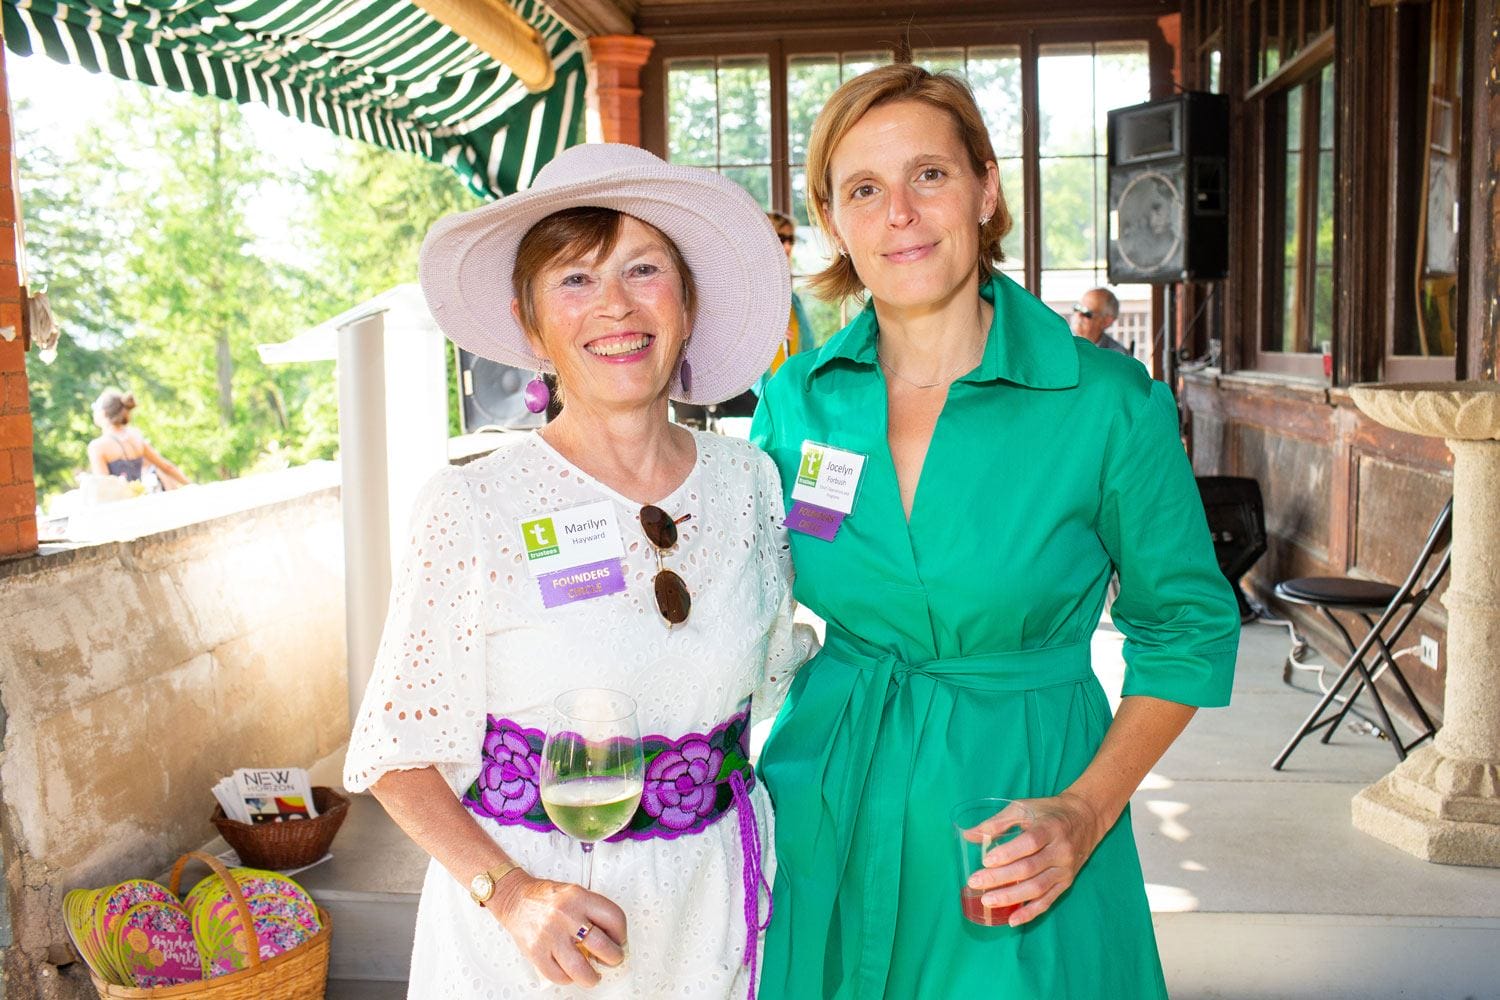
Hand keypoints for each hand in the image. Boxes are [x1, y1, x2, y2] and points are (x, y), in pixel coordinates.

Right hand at [490, 873, 627, 986]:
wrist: (515, 899)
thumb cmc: (547, 898)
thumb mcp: (575, 894)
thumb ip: (592, 912)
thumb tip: (612, 939)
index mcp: (579, 897)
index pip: (614, 918)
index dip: (621, 933)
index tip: (619, 940)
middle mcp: (566, 915)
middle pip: (602, 946)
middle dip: (613, 958)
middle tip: (612, 960)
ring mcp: (550, 934)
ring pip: (580, 967)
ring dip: (592, 977)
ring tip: (594, 976)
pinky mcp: (536, 951)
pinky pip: (558, 975)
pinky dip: (568, 978)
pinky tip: (570, 973)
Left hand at [964, 791, 1108, 926]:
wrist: (1085, 818)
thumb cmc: (1048, 812)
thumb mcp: (1024, 807)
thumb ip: (998, 822)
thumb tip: (969, 835)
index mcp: (1050, 828)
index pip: (1029, 843)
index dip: (1008, 853)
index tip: (985, 860)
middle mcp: (1061, 851)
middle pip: (1030, 868)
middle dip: (1000, 878)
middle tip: (975, 883)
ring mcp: (1065, 870)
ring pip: (1037, 888)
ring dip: (1011, 897)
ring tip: (987, 901)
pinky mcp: (1067, 883)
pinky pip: (1048, 901)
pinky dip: (1030, 913)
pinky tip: (1012, 920)